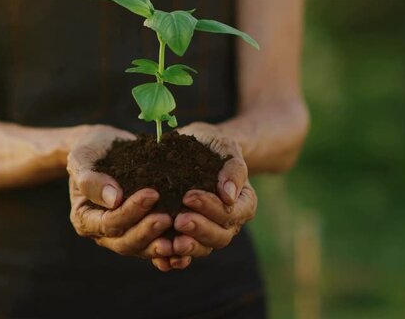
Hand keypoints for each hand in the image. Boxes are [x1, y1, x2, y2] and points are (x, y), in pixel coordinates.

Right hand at [67, 125, 173, 262]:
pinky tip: (189, 245)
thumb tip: (114, 199)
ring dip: (162, 245)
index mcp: (85, 219)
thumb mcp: (83, 158)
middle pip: (126, 243)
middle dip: (148, 232)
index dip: (130, 212)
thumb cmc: (91, 150)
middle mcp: (103, 234)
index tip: (151, 194)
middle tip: (169, 217)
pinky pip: (156, 246)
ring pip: (143, 249)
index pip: (108, 223)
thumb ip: (91, 179)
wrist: (105, 148)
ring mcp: (124, 235)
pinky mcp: (143, 231)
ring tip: (182, 236)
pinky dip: (172, 251)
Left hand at [172, 122, 257, 258]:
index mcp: (243, 203)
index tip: (189, 196)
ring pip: (203, 248)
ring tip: (170, 244)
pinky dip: (173, 258)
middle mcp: (229, 223)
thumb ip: (232, 169)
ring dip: (187, 248)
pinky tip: (161, 258)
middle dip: (199, 230)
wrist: (198, 149)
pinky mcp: (189, 237)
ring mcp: (209, 232)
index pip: (231, 213)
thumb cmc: (214, 146)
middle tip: (179, 220)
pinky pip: (184, 254)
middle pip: (219, 236)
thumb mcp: (225, 147)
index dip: (211, 208)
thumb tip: (228, 195)